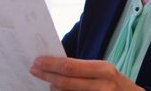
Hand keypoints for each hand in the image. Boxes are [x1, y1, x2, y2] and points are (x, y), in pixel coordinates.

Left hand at [30, 56, 144, 90]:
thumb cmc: (116, 84)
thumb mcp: (104, 71)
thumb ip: (83, 69)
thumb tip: (56, 65)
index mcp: (104, 70)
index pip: (70, 67)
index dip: (50, 64)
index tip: (37, 62)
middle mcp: (102, 86)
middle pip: (65, 82)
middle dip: (47, 76)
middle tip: (34, 70)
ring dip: (54, 89)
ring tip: (50, 83)